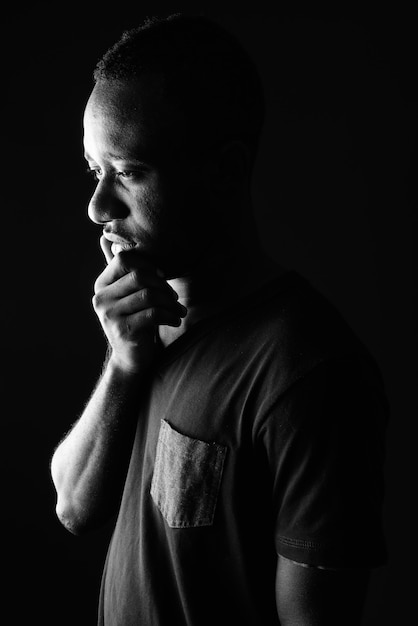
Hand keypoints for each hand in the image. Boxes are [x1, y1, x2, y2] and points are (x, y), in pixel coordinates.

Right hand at [92, 236, 186, 372]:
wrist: (131, 358)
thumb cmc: (135, 320)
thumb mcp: (127, 294)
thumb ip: (120, 269)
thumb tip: (104, 236)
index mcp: (101, 285)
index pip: (124, 260)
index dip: (148, 265)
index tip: (163, 277)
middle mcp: (101, 298)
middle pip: (138, 276)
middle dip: (163, 285)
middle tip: (174, 297)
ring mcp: (109, 315)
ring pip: (148, 295)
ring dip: (170, 302)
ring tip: (179, 310)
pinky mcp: (123, 331)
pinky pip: (153, 314)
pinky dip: (170, 315)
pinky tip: (176, 320)